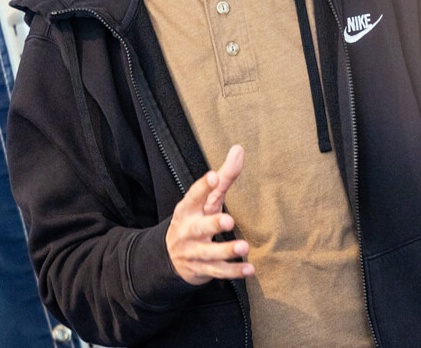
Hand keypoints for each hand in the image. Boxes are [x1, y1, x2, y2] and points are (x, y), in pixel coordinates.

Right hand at [165, 145, 252, 284]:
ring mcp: (194, 252)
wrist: (171, 256)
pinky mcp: (202, 269)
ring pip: (209, 253)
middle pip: (199, 228)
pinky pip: (218, 271)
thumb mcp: (207, 200)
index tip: (213, 177)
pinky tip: (249, 269)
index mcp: (187, 210)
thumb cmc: (195, 220)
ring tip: (244, 247)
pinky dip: (233, 271)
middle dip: (213, 224)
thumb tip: (239, 149)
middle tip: (229, 220)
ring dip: (226, 251)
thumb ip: (224, 177)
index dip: (202, 187)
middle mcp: (188, 231)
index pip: (193, 196)